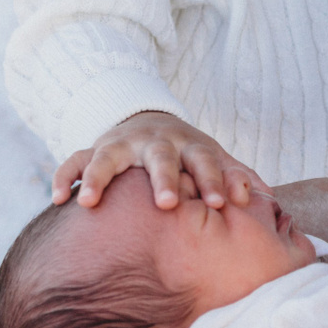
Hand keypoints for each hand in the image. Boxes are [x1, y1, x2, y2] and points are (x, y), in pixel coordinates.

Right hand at [53, 110, 264, 210]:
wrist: (151, 123)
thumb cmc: (189, 154)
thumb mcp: (214, 159)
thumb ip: (238, 177)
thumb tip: (267, 199)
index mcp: (191, 146)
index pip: (207, 160)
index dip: (215, 180)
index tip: (222, 203)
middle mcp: (156, 142)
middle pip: (161, 157)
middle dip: (164, 179)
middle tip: (167, 204)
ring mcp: (122, 144)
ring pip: (108, 157)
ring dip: (99, 177)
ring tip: (89, 201)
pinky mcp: (96, 149)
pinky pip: (75, 160)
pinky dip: (65, 177)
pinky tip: (59, 200)